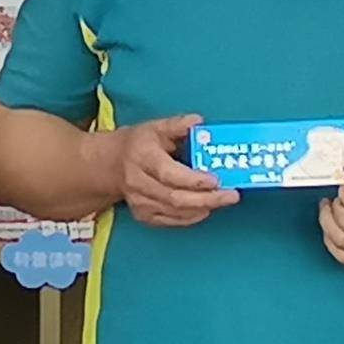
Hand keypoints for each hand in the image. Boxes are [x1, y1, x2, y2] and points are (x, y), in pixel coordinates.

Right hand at [108, 115, 230, 230]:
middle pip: (175, 198)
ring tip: (224, 200)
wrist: (111, 165)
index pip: (169, 173)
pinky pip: (171, 221)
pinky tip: (206, 209)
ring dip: (202, 208)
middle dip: (206, 199)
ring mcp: (140, 202)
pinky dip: (191, 217)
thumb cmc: (139, 144)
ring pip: (175, 212)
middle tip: (231, 196)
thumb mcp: (156, 127)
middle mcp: (138, 182)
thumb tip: (199, 122)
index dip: (193, 180)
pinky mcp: (144, 215)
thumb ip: (178, 125)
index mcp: (143, 157)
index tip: (215, 180)